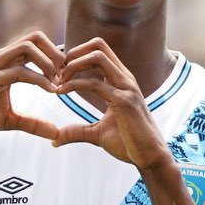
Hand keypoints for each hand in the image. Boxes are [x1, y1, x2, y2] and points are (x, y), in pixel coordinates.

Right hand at [0, 31, 68, 139]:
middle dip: (55, 54)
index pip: (35, 43)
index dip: (54, 56)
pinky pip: (20, 72)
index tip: (65, 76)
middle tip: (65, 75)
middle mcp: (0, 58)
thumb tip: (56, 134)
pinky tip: (51, 90)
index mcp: (6, 62)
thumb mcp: (11, 120)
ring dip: (49, 63)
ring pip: (28, 48)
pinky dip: (39, 80)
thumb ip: (34, 124)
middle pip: (34, 37)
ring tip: (58, 83)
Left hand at [42, 40, 173, 173]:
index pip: (99, 51)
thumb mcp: (97, 135)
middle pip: (98, 45)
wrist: (149, 158)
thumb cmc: (128, 144)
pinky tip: (61, 92)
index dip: (77, 55)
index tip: (60, 73)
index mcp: (121, 81)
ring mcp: (126, 88)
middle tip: (56, 73)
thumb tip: (55, 140)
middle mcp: (125, 79)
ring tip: (57, 81)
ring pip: (97, 57)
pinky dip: (74, 84)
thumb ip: (77, 131)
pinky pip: (95, 83)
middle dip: (73, 54)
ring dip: (72, 65)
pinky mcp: (124, 101)